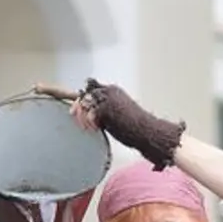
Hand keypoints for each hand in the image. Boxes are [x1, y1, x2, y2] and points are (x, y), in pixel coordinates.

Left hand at [65, 79, 184, 170]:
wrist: (148, 132)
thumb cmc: (135, 128)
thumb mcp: (117, 116)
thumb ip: (104, 112)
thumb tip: (91, 116)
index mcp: (114, 91)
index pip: (91, 89)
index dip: (82, 98)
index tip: (76, 110)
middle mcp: (110, 91)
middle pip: (85, 93)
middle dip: (78, 106)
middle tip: (75, 117)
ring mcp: (108, 98)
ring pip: (85, 102)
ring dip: (82, 116)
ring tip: (89, 128)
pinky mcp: (106, 108)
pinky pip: (89, 113)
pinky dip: (88, 123)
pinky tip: (94, 130)